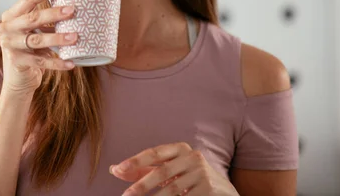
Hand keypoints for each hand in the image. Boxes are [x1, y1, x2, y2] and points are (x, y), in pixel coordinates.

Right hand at [0, 0, 77, 95]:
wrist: (18, 79)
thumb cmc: (31, 50)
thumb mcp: (33, 31)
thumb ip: (45, 20)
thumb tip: (74, 7)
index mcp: (11, 16)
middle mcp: (6, 28)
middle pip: (32, 18)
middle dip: (53, 13)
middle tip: (72, 10)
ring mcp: (9, 46)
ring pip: (37, 40)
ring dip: (57, 38)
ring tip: (75, 36)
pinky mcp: (17, 62)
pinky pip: (41, 61)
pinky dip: (57, 63)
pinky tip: (71, 63)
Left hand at [110, 142, 238, 195]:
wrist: (224, 191)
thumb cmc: (189, 178)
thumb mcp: (169, 170)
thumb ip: (143, 170)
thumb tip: (115, 170)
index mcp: (180, 148)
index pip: (153, 153)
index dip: (135, 161)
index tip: (118, 170)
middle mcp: (192, 156)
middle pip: (161, 171)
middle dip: (142, 186)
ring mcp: (202, 172)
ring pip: (172, 189)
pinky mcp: (209, 188)